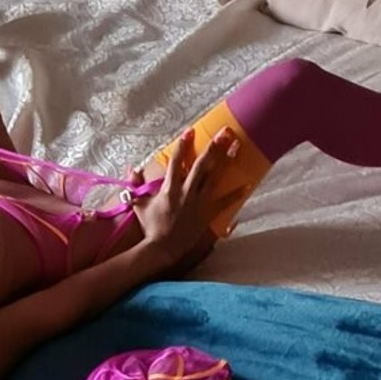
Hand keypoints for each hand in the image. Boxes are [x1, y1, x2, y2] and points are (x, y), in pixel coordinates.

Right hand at [130, 128, 247, 276]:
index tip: (190, 131)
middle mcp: (186, 192)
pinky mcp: (207, 214)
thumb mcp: (138, 204)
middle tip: (224, 132)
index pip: (176, 161)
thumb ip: (135, 184)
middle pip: (202, 164)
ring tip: (237, 146)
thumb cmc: (150, 226)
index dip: (183, 145)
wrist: (162, 247)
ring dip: (226, 160)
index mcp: (169, 188)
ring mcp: (198, 202)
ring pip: (215, 177)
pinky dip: (236, 193)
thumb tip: (133, 167)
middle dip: (213, 146)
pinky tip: (248, 184)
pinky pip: (224, 202)